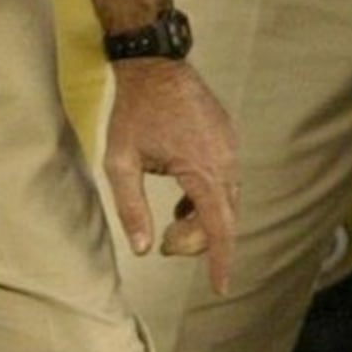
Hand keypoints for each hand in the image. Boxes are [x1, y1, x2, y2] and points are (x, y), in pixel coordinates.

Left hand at [103, 56, 238, 293]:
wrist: (154, 63)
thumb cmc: (133, 111)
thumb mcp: (120, 162)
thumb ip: (131, 208)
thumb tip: (143, 250)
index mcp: (202, 169)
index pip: (218, 227)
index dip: (220, 261)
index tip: (220, 287)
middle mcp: (225, 160)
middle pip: (223, 218)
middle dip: (199, 240)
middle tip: (165, 244)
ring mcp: (230, 147)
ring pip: (226, 199)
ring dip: (203, 218)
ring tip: (172, 224)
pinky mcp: (228, 138)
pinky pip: (225, 180)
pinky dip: (208, 198)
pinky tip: (183, 202)